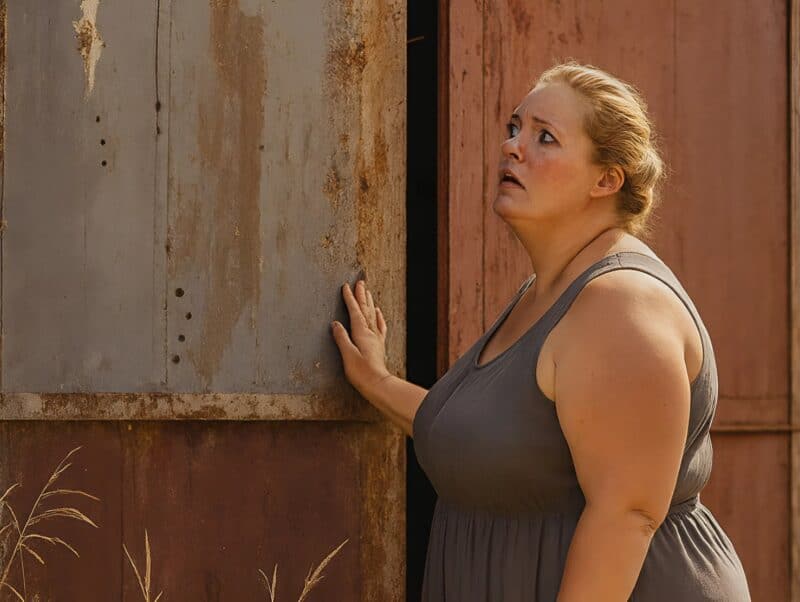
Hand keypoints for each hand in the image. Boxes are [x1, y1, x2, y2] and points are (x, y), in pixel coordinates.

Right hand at [330, 279, 390, 396]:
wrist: (378, 384)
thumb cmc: (361, 372)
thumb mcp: (347, 355)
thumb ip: (341, 338)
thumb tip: (336, 324)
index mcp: (361, 333)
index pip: (354, 312)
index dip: (350, 299)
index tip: (346, 287)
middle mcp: (370, 333)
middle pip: (365, 310)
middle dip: (361, 295)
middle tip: (360, 282)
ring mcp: (376, 338)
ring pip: (373, 315)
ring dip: (369, 302)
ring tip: (368, 292)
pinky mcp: (378, 345)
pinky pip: (380, 326)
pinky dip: (379, 317)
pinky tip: (378, 312)